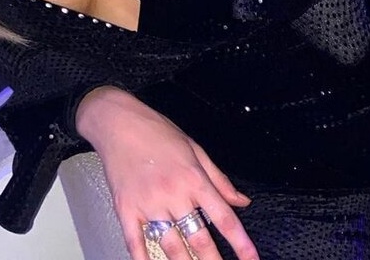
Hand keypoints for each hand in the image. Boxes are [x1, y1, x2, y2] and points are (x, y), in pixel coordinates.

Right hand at [76, 87, 258, 259]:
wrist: (118, 122)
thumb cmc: (155, 131)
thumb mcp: (194, 148)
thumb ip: (219, 179)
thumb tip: (241, 200)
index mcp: (193, 178)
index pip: (224, 217)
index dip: (240, 243)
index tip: (251, 258)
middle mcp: (173, 194)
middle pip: (200, 239)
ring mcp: (149, 204)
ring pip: (172, 246)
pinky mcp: (126, 209)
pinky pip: (136, 243)